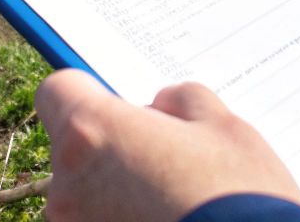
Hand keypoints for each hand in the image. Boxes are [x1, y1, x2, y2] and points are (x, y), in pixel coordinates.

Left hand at [35, 71, 299, 221]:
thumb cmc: (243, 201)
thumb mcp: (226, 130)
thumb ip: (182, 102)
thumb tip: (160, 107)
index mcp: (93, 133)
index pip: (56, 92)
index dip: (89, 95)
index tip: (119, 109)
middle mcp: (67, 185)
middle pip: (75, 149)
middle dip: (112, 150)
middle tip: (166, 167)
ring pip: (85, 197)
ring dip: (115, 196)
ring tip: (173, 207)